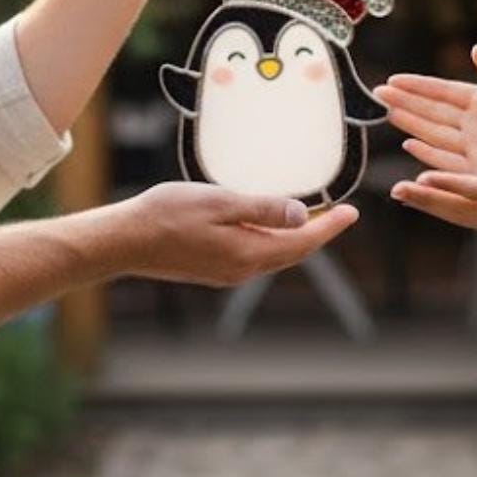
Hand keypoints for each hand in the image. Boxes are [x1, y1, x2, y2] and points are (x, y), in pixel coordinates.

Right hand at [118, 180, 358, 286]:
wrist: (124, 241)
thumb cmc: (167, 214)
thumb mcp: (220, 202)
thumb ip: (263, 209)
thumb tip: (302, 216)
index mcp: (248, 254)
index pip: (302, 243)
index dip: (330, 227)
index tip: (352, 212)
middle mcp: (241, 270)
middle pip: (292, 253)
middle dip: (317, 234)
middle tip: (339, 214)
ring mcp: (225, 273)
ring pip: (273, 256)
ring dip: (294, 238)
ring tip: (312, 218)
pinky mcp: (212, 270)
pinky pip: (254, 256)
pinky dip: (271, 241)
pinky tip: (270, 227)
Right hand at [373, 43, 476, 177]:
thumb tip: (475, 50)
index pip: (444, 91)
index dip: (418, 85)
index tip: (394, 80)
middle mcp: (476, 125)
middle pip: (432, 111)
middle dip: (405, 101)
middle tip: (376, 92)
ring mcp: (475, 148)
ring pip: (434, 133)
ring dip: (411, 123)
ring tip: (387, 112)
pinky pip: (446, 158)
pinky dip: (427, 152)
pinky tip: (411, 144)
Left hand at [389, 117, 476, 249]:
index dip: (448, 186)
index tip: (420, 180)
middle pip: (459, 208)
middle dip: (426, 200)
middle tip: (395, 191)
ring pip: (461, 215)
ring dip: (431, 204)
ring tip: (402, 193)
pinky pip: (471, 215)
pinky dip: (448, 206)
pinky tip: (436, 197)